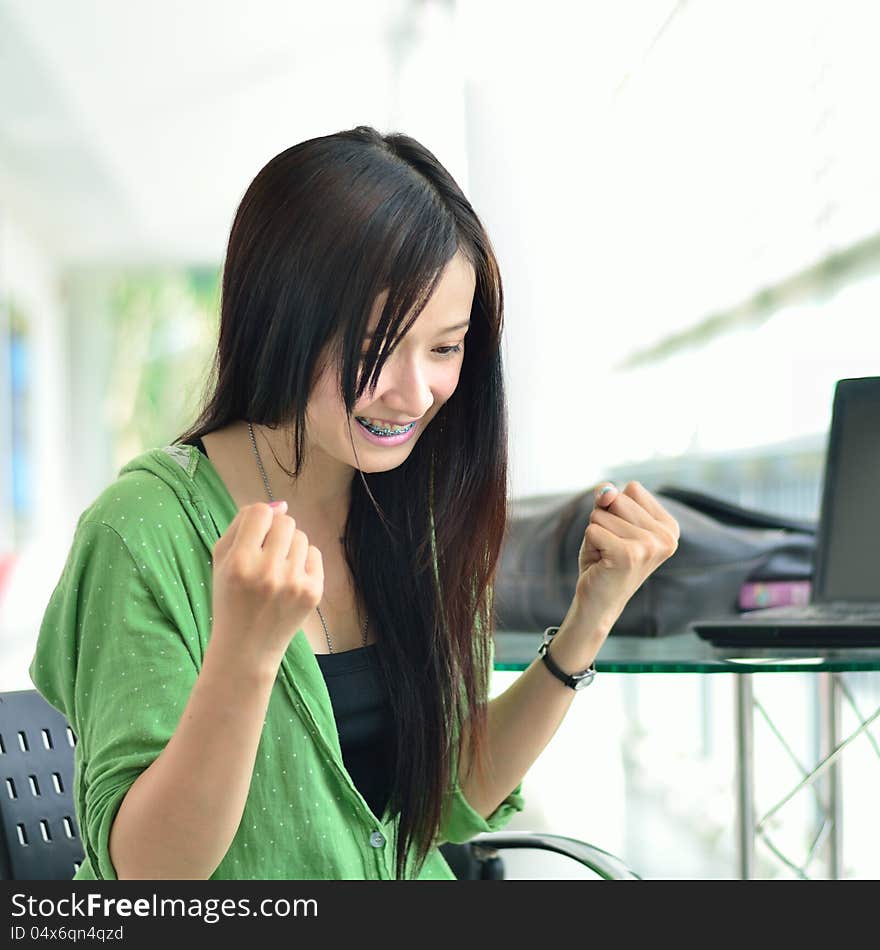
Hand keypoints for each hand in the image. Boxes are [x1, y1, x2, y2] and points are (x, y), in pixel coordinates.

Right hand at [210, 501, 323, 668]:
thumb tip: (281, 505)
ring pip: (301, 537)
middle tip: (266, 553)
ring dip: (289, 546)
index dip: (258, 519)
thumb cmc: (230, 599)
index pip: (260, 513)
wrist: (246, 648)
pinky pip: (314, 554)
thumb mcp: (221, 561)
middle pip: (285, 521)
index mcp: (240, 563)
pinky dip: (303, 561)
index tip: (254, 535)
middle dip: (276, 532)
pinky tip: (289, 579)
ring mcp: (294, 583)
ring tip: (276, 569)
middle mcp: (268, 572)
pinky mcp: (313, 592)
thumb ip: (243, 525)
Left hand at [574, 481, 679, 634]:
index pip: (633, 489)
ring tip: (607, 556)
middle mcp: (667, 536)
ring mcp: (650, 546)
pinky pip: (592, 529)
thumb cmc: (604, 560)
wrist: (599, 603)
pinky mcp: (629, 555)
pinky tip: (602, 563)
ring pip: (601, 514)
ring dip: (596, 534)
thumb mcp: (608, 521)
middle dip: (604, 520)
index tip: (621, 536)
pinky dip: (589, 544)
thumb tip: (606, 491)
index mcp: (669, 526)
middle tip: (611, 548)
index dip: (616, 509)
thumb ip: (609, 499)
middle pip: (618, 498)